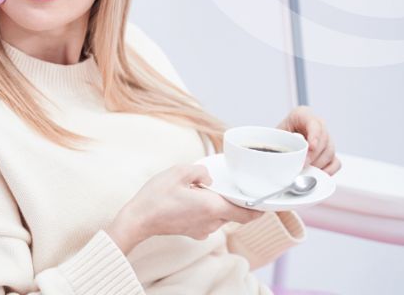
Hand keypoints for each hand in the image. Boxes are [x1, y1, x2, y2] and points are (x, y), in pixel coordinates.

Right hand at [105, 164, 261, 254]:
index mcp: (213, 207)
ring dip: (216, 203)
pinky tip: (190, 199)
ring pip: (221, 215)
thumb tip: (208, 178)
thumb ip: (200, 171)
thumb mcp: (178, 171)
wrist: (138, 220)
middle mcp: (212, 222)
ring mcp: (202, 230)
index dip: (259, 207)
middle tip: (223, 183)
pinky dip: (205, 210)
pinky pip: (208, 220)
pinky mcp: (193, 232)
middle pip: (234, 212)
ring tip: (199, 189)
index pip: (248, 213)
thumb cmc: (156, 196)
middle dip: (232, 198)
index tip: (264, 199)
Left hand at [277, 106, 340, 174]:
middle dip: (314, 155)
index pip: (314, 124)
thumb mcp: (276, 135)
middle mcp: (317, 125)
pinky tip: (316, 174)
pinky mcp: (329, 152)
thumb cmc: (277, 136)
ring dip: (318, 163)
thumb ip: (283, 142)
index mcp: (303, 115)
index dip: (314, 136)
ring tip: (306, 170)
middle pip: (324, 139)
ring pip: (330, 151)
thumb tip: (291, 155)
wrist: (277, 141)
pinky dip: (327, 170)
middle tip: (303, 165)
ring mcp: (326, 138)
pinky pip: (335, 162)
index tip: (311, 147)